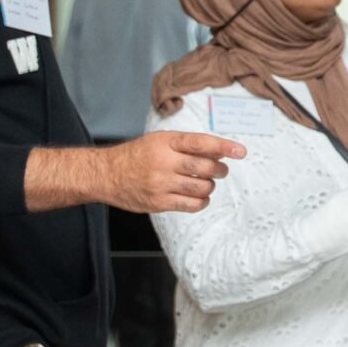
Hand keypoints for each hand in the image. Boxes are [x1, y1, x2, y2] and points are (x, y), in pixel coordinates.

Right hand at [103, 132, 245, 213]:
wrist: (106, 174)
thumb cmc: (137, 155)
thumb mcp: (160, 140)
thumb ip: (187, 145)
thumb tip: (220, 152)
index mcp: (165, 142)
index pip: (201, 143)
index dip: (224, 147)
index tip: (241, 151)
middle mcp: (164, 162)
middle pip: (206, 168)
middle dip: (220, 169)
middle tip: (220, 170)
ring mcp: (161, 183)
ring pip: (202, 188)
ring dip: (210, 186)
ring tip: (205, 183)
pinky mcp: (159, 202)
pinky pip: (192, 205)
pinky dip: (202, 201)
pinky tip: (198, 197)